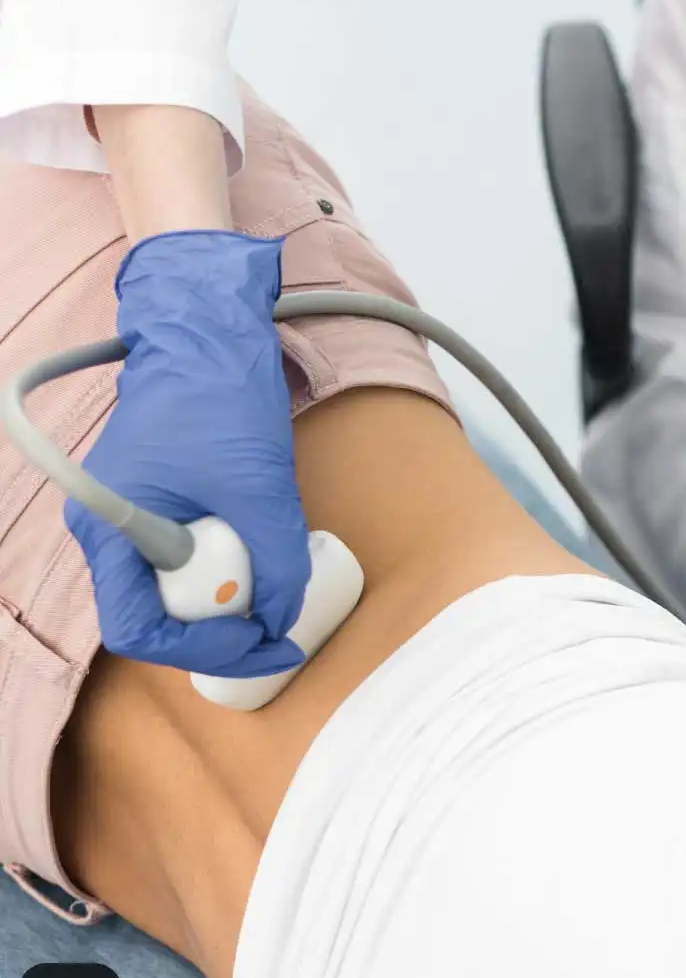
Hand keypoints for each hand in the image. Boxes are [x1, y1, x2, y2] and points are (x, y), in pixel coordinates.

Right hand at [66, 231, 310, 677]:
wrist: (210, 329)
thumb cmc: (219, 393)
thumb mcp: (259, 484)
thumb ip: (275, 558)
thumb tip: (285, 617)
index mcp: (109, 527)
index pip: (139, 628)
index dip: (203, 649)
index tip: (263, 644)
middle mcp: (109, 530)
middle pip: (160, 615)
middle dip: (223, 629)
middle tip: (280, 629)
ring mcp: (135, 516)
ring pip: (182, 588)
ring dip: (232, 597)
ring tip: (278, 583)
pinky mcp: (164, 503)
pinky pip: (194, 556)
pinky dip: (233, 565)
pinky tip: (264, 552)